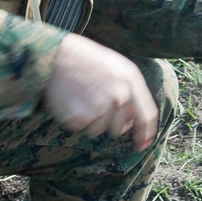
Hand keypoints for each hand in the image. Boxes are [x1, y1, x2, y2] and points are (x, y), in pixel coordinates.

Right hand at [43, 34, 157, 151]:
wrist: (55, 55)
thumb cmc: (85, 59)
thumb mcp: (116, 65)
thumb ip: (130, 89)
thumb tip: (134, 117)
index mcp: (131, 79)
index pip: (147, 116)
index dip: (146, 133)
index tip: (142, 145)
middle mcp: (119, 95)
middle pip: (120, 128)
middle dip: (109, 123)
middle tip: (94, 104)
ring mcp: (101, 107)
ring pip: (100, 130)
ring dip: (91, 120)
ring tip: (81, 97)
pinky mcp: (82, 117)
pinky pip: (82, 128)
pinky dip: (76, 119)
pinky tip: (71, 100)